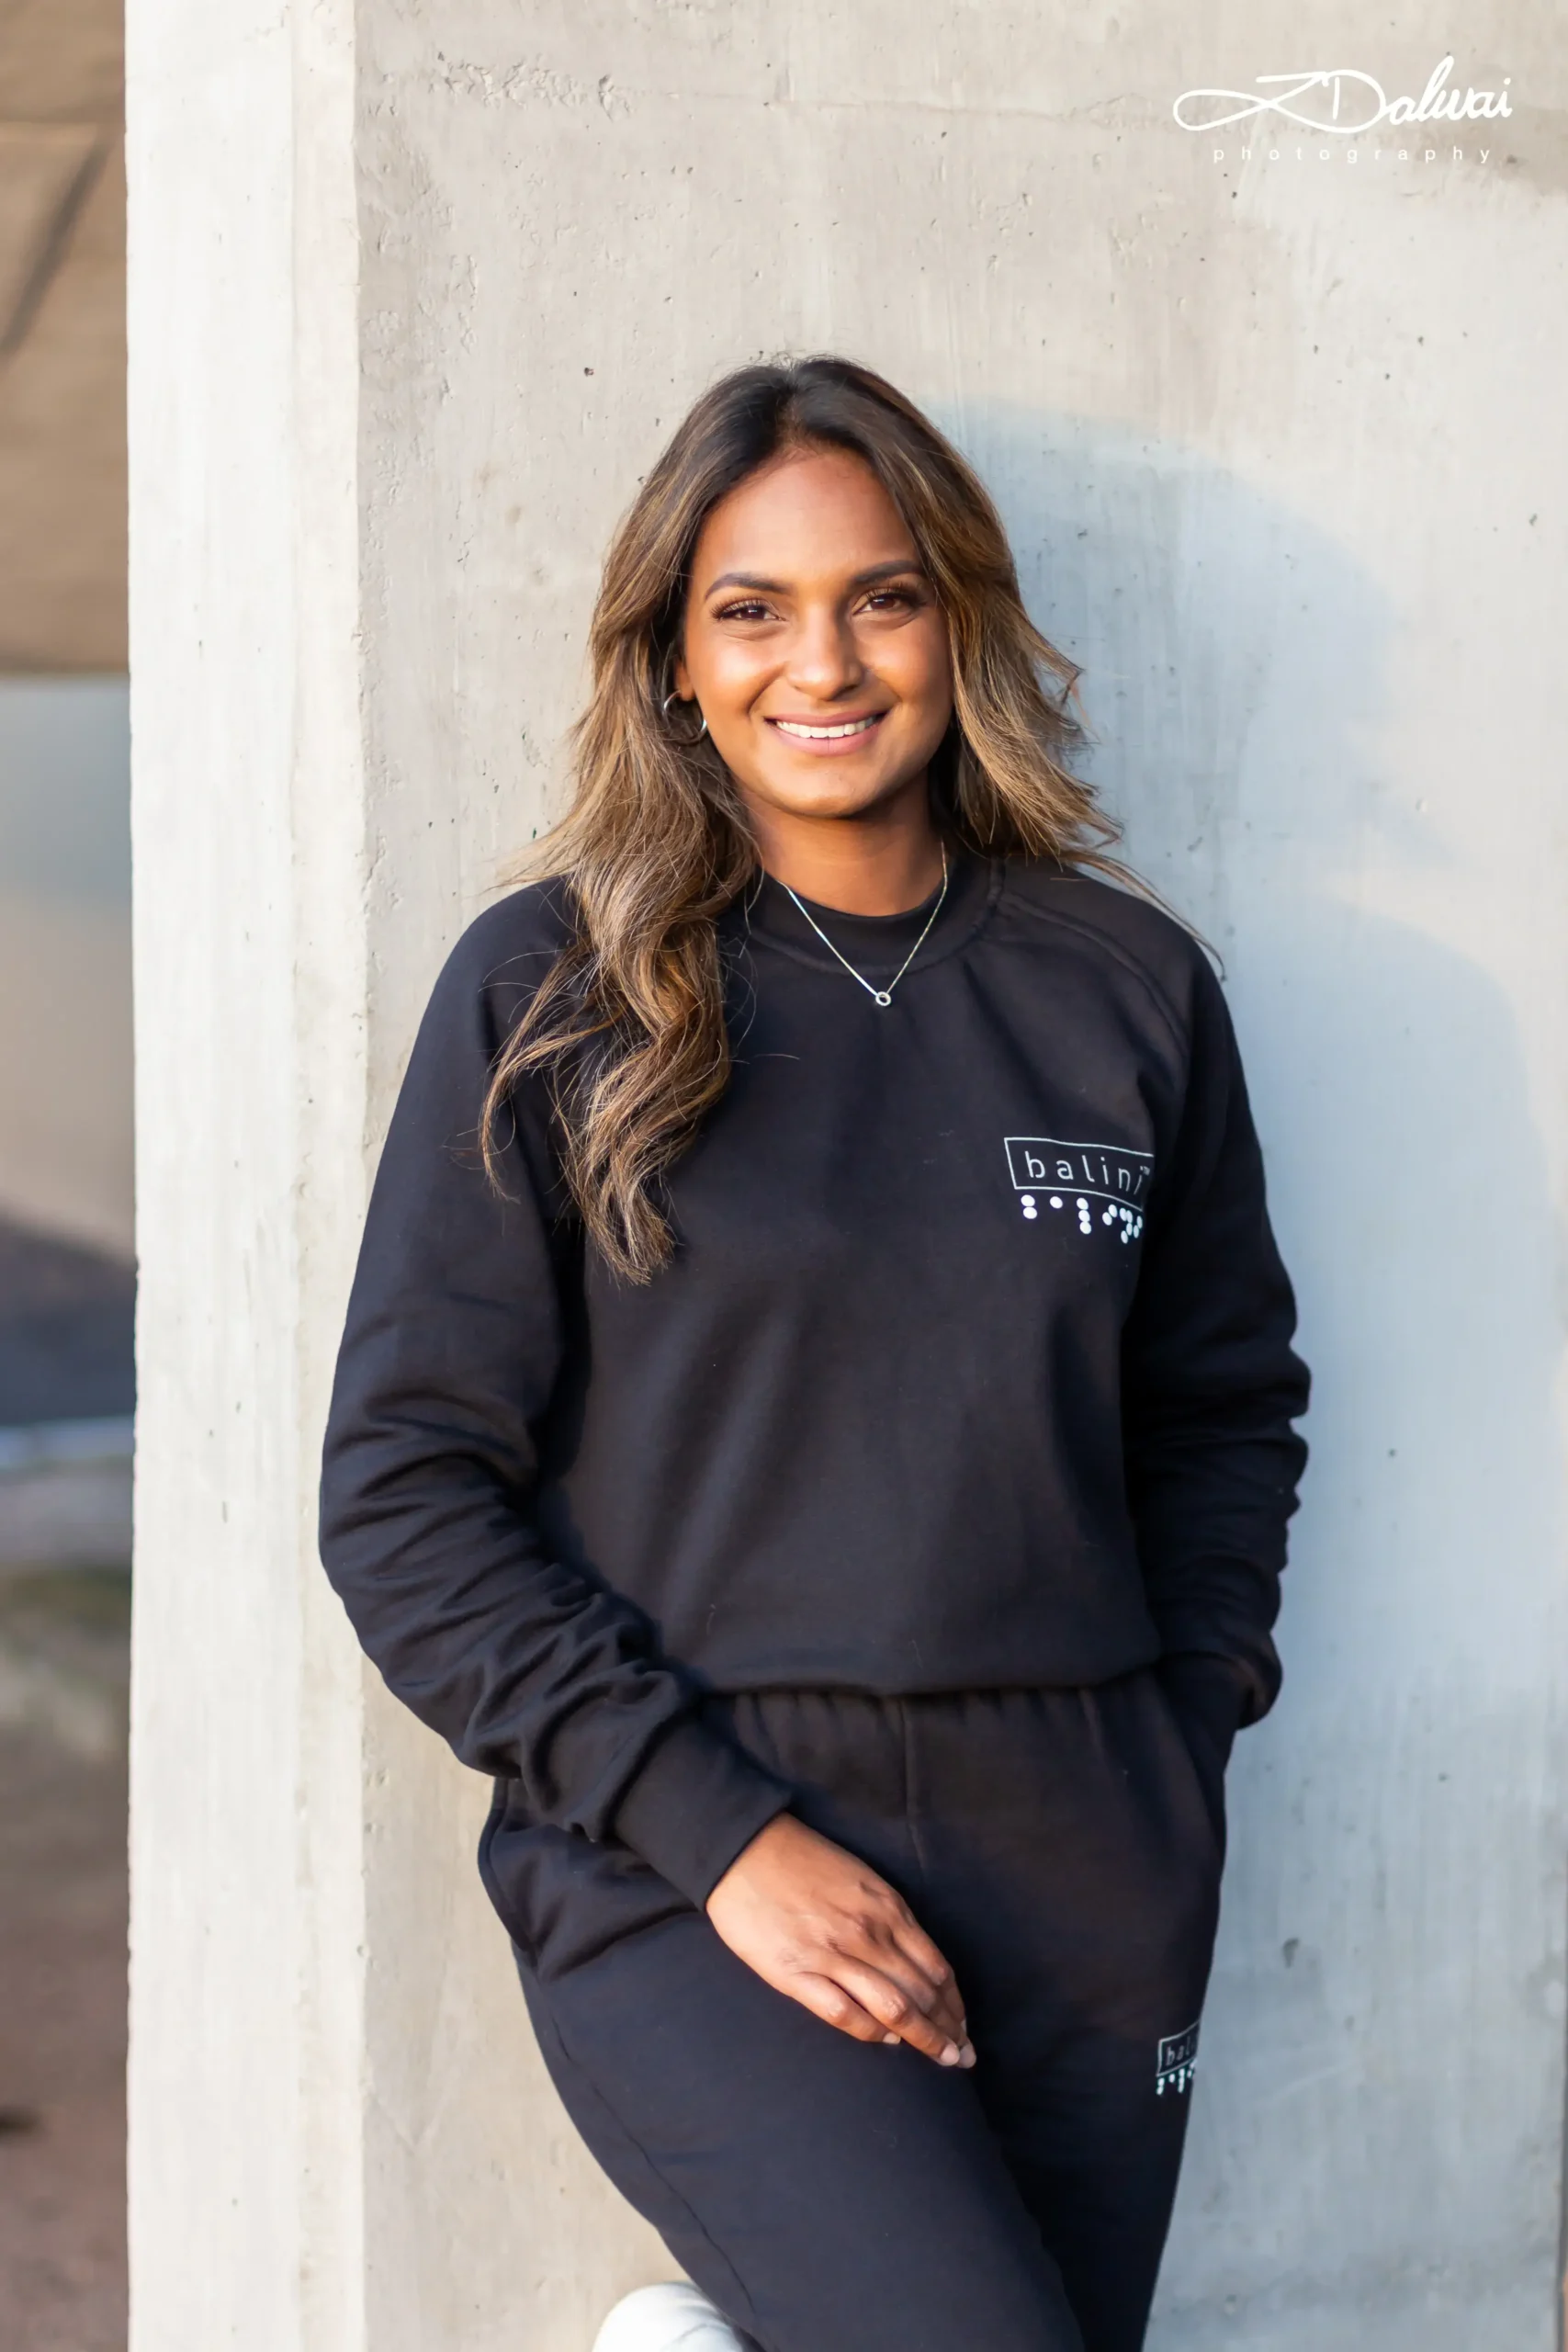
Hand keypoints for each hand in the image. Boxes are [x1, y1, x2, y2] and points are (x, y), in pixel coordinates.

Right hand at [705, 1813, 974, 2067]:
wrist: (745, 1849)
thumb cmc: (804, 1860)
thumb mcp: (862, 1879)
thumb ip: (889, 1918)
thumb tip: (912, 1962)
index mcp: (887, 1908)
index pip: (936, 1968)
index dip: (955, 2004)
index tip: (963, 2028)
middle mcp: (869, 1934)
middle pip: (923, 1993)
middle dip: (948, 2030)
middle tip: (963, 2058)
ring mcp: (833, 1955)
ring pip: (895, 2008)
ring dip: (924, 2039)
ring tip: (941, 2060)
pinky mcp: (796, 1973)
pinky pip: (844, 2013)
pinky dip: (871, 2032)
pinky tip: (886, 2042)